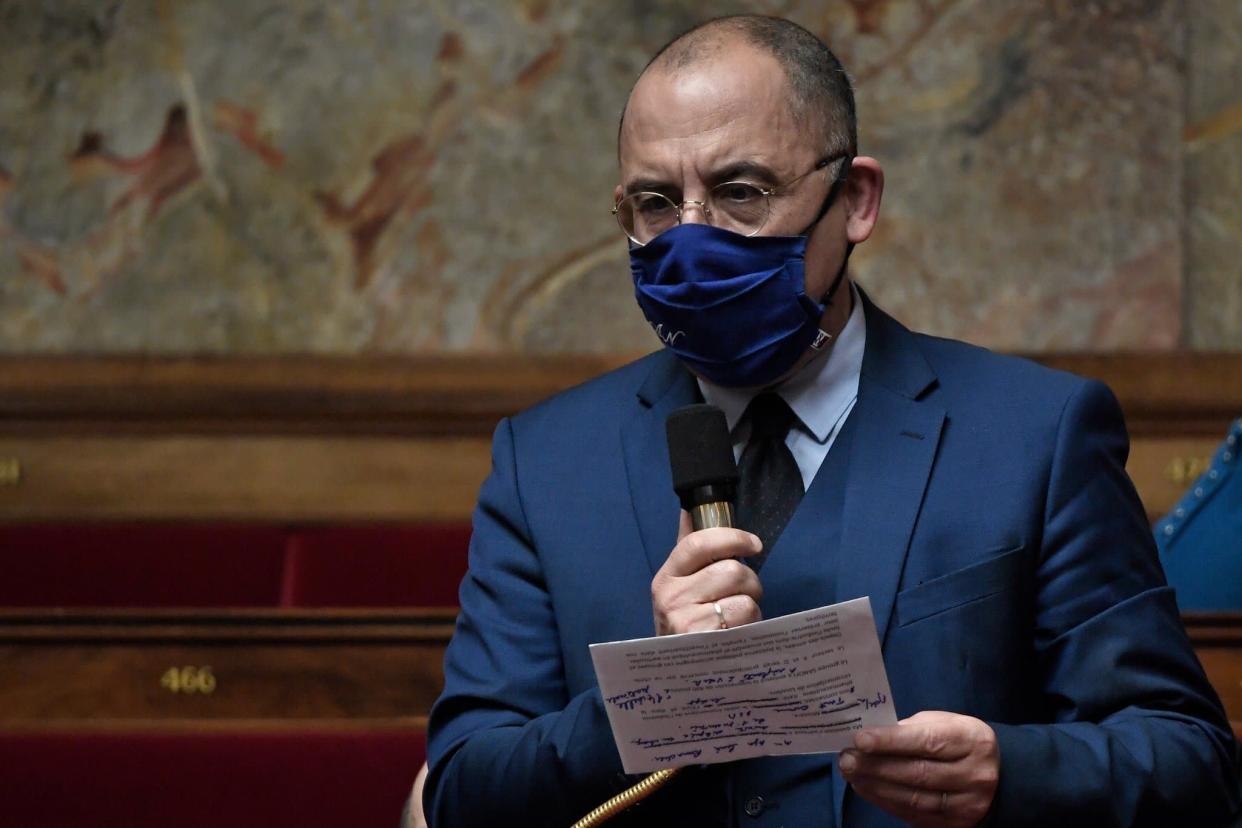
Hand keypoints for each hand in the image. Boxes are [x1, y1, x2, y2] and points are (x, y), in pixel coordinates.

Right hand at [651, 510, 763, 634]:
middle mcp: (671, 598)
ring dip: (752, 605)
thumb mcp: (679, 584)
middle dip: (750, 580)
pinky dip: (751, 625)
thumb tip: (689, 508)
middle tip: (745, 592)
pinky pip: (746, 621)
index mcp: (666, 577)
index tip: (754, 544)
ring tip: (739, 615)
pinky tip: (738, 632)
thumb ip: (689, 549)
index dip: (732, 537)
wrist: (673, 670)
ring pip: (745, 598)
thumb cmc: (684, 620)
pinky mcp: (706, 644)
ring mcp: (686, 623)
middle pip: (732, 571)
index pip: (698, 542)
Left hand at [839, 710, 998, 826]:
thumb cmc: (959, 742)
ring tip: (851, 774)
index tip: (860, 739)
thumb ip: (912, 729)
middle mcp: (975, 775)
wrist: (998, 776)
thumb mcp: (944, 723)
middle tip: (846, 758)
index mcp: (972, 741)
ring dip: (876, 786)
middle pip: (918, 773)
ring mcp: (966, 804)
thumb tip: (872, 739)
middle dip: (876, 766)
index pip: (927, 742)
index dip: (891, 741)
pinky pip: (914, 815)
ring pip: (914, 798)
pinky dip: (886, 802)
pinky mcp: (954, 824)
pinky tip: (867, 789)